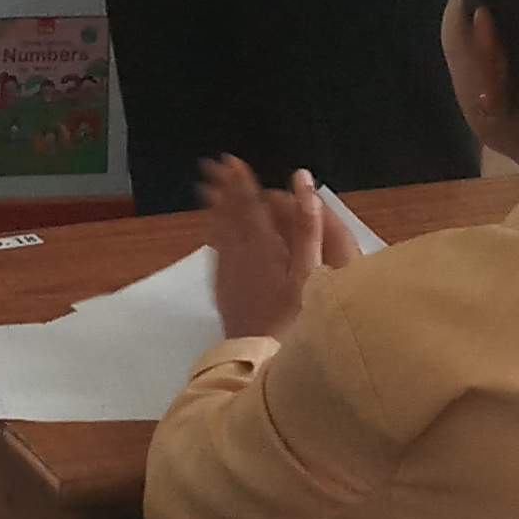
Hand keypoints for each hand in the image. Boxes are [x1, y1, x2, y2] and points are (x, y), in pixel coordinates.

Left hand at [201, 155, 327, 342]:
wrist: (260, 356)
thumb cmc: (294, 316)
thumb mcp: (310, 270)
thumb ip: (308, 223)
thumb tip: (303, 181)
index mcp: (262, 245)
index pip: (249, 203)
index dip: (241, 181)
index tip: (233, 162)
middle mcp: (239, 254)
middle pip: (228, 212)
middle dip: (222, 187)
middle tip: (214, 165)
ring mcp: (228, 272)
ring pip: (218, 230)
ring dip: (214, 205)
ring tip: (208, 187)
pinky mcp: (223, 289)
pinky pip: (215, 251)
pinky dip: (213, 231)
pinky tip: (213, 230)